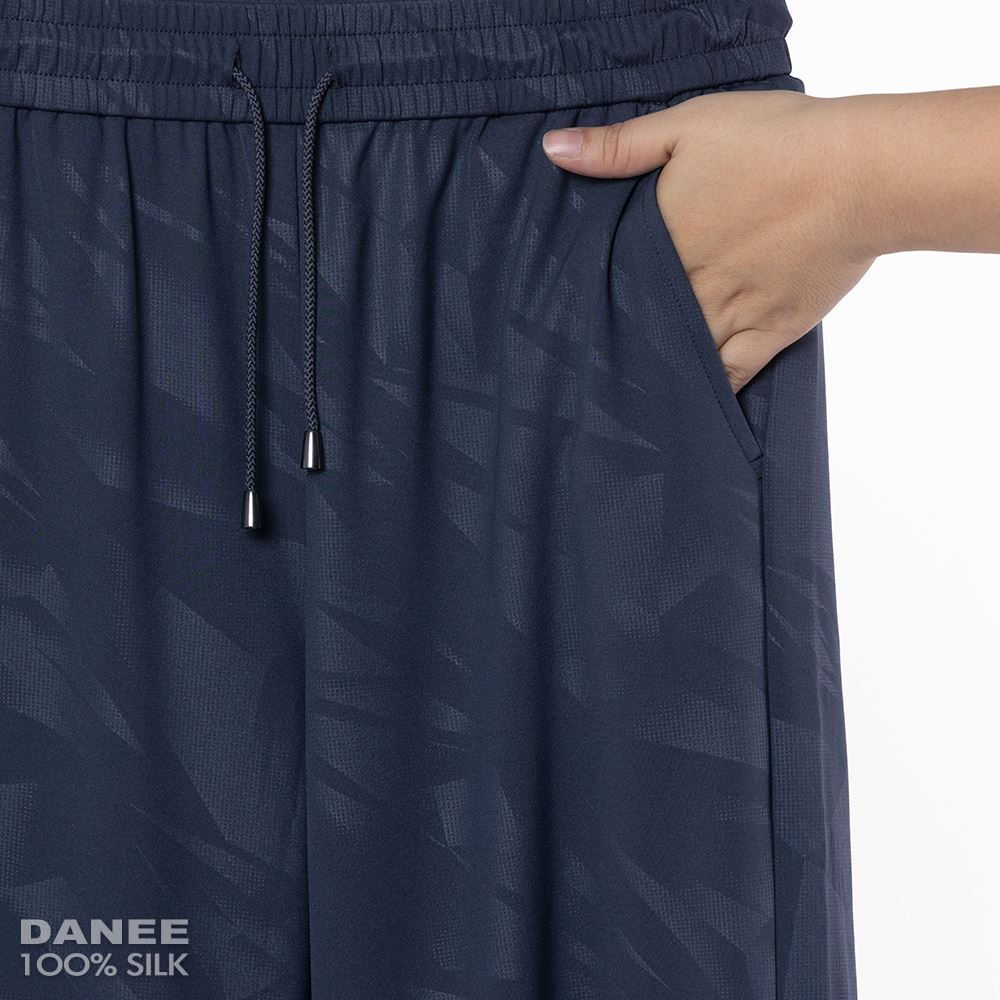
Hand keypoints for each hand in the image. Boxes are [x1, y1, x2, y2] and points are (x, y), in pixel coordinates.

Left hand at [543, 91, 875, 390]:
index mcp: (660, 241)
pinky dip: (706, 397)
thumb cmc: (778, 140)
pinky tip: (685, 413)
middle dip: (611, 344)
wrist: (862, 173)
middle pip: (637, 326)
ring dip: (652, 374)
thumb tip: (554, 151)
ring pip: (675, 358)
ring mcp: (727, 318)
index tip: (558, 321)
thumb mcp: (688, 124)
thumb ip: (618, 146)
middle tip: (580, 370)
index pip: (607, 282)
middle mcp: (686, 289)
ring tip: (621, 401)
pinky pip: (729, 379)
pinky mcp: (768, 335)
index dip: (584, 301)